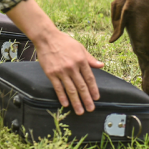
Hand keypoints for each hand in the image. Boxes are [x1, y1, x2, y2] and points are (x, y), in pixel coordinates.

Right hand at [5, 0, 103, 114]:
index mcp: (81, 60)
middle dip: (87, 99)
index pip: (89, 78)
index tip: (96, 98)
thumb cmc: (64, 42)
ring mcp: (61, 71)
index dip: (93, 89)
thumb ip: (90, 58)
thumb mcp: (80, 48)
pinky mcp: (51, 73)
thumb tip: (101, 65)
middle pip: (81, 86)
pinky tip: (66, 104)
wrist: (47, 38)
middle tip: (90, 109)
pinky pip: (58, 87)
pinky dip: (62, 96)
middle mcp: (72, 67)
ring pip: (71, 89)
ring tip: (80, 111)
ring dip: (76, 102)